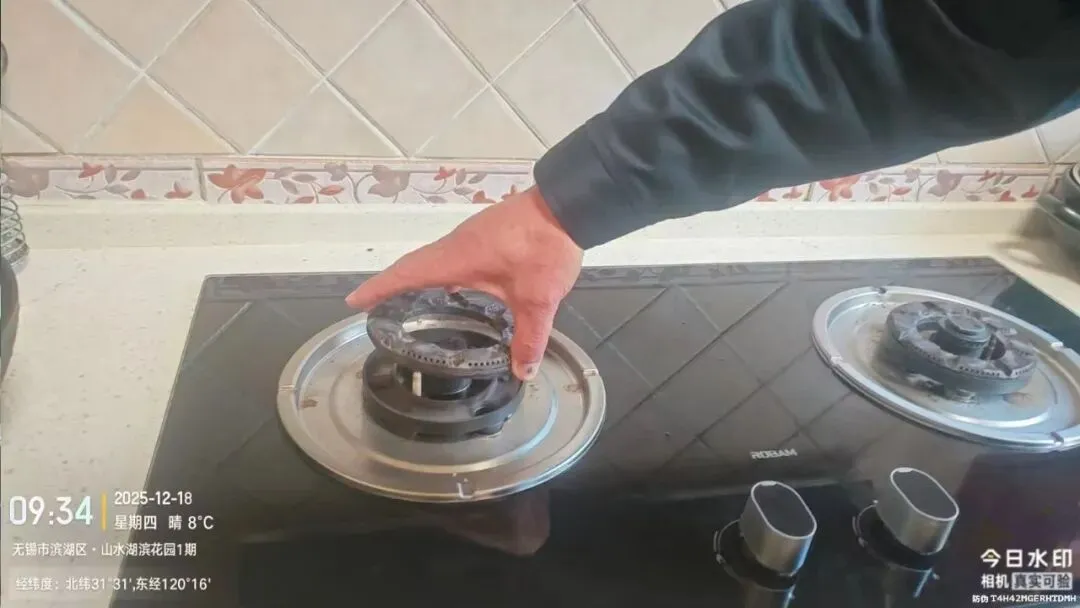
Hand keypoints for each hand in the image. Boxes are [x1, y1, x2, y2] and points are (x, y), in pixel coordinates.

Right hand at [345, 187, 582, 380]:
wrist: (569, 204)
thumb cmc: (545, 249)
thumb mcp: (538, 299)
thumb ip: (530, 337)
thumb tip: (523, 372)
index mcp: (457, 258)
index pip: (407, 273)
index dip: (379, 288)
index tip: (354, 301)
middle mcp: (457, 244)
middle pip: (415, 265)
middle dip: (392, 287)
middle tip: (376, 309)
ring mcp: (471, 236)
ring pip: (435, 259)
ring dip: (418, 278)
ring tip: (408, 305)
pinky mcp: (487, 234)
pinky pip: (453, 256)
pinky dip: (442, 273)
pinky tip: (455, 291)